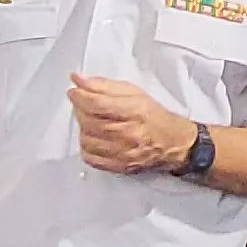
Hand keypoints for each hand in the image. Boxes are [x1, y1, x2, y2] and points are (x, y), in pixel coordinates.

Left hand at [69, 74, 198, 174]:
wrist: (172, 143)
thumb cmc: (153, 117)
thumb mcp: (132, 92)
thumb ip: (103, 85)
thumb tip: (78, 80)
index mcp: (135, 111)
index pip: (97, 104)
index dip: (80, 96)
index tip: (74, 92)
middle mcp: (129, 134)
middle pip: (90, 121)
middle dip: (80, 109)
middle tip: (82, 103)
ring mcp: (123, 153)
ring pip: (87, 139)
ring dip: (83, 127)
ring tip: (91, 120)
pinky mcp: (118, 166)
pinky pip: (90, 157)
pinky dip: (86, 145)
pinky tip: (94, 137)